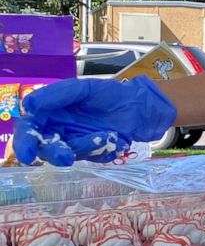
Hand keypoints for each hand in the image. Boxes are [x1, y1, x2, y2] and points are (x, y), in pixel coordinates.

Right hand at [13, 76, 176, 166]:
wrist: (138, 105)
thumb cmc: (107, 94)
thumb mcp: (82, 89)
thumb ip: (57, 95)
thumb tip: (29, 106)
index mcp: (49, 114)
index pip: (29, 130)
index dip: (25, 143)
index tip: (27, 154)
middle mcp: (58, 131)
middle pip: (45, 149)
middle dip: (53, 154)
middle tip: (65, 156)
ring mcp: (76, 143)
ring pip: (70, 155)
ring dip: (86, 147)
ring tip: (105, 134)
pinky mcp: (94, 152)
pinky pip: (93, 156)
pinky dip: (103, 148)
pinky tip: (114, 137)